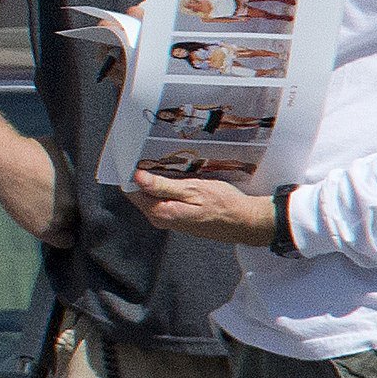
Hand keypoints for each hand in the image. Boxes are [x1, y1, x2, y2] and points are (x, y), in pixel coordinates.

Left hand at [127, 170, 274, 245]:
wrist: (244, 222)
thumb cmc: (223, 205)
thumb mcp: (193, 189)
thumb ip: (163, 186)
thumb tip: (137, 177)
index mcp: (161, 212)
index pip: (132, 191)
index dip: (133, 172)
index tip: (138, 156)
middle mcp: (161, 219)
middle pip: (142, 193)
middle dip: (147, 174)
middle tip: (158, 155)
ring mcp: (170, 220)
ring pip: (154, 195)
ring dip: (160, 180)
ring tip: (172, 164)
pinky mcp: (178, 218)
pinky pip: (165, 199)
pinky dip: (170, 187)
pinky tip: (182, 177)